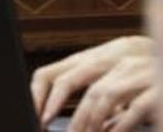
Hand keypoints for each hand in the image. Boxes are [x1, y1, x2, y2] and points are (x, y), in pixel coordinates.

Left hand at [31, 35, 156, 130]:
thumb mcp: (113, 80)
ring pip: (100, 95)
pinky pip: (135, 107)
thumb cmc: (143, 74)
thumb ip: (95, 98)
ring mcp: (132, 70)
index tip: (35, 118)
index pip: (50, 73)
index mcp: (90, 60)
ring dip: (87, 121)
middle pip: (69, 81)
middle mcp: (108, 60)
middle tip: (50, 128)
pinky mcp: (157, 86)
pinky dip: (121, 124)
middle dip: (54, 108)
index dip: (38, 96)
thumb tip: (83, 125)